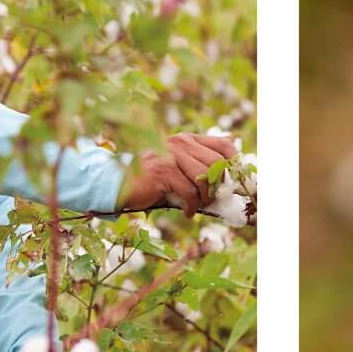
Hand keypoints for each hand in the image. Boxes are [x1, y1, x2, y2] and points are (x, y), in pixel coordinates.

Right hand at [118, 133, 239, 213]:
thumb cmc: (151, 179)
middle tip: (210, 200)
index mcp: (187, 139)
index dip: (234, 164)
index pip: (224, 145)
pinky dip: (191, 206)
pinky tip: (186, 211)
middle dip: (218, 187)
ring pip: (205, 178)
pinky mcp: (164, 172)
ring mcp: (171, 156)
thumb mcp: (178, 167)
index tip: (232, 182)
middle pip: (217, 164)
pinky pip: (190, 192)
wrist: (118, 183)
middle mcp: (180, 143)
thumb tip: (227, 184)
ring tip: (196, 206)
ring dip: (205, 198)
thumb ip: (198, 167)